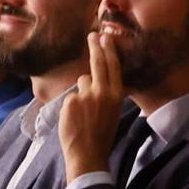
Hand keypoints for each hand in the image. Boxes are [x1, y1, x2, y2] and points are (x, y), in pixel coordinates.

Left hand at [59, 31, 126, 180]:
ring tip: (84, 113)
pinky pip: (71, 96)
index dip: (109, 50)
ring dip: (81, 92)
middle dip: (95, 46)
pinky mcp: (72, 101)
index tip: (105, 37)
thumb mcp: (112, 112)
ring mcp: (86, 96)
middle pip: (97, 63)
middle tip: (92, 34)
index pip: (113, 66)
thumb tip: (94, 79)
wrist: (88, 154)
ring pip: (82, 82)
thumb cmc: (101, 135)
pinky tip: (75, 119)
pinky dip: (71, 106)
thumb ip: (106, 94)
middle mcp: (103, 92)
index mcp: (116, 96)